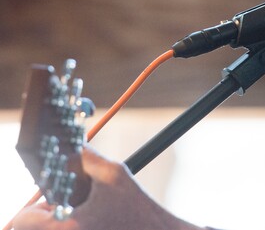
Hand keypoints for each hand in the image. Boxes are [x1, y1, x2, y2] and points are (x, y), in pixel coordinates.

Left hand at [12, 146, 205, 229]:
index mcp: (66, 226)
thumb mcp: (113, 174)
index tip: (54, 200)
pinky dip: (72, 228)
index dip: (35, 207)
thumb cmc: (138, 206)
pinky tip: (95, 222)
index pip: (23, 220)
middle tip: (67, 208)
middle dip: (45, 217)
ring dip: (57, 224)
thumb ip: (85, 157)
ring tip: (84, 215)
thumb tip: (68, 146)